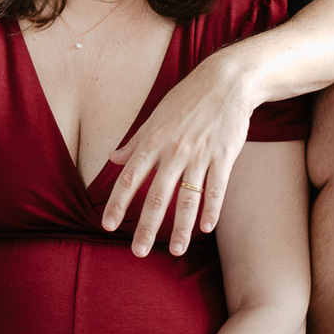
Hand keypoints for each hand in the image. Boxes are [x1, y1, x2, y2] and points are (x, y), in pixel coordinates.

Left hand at [102, 48, 254, 253]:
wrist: (226, 81)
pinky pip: (217, 189)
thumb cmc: (188, 98)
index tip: (107, 225)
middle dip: (146, 227)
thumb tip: (114, 158)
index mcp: (154, 141)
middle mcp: (174, 151)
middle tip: (137, 252)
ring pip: (188, 199)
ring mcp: (200, 155)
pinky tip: (207, 228)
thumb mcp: (156, 115)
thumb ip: (135, 140)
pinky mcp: (224, 156)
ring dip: (181, 228)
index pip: (130, 178)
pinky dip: (212, 210)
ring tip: (175, 251)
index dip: (118, 203)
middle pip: (157, 196)